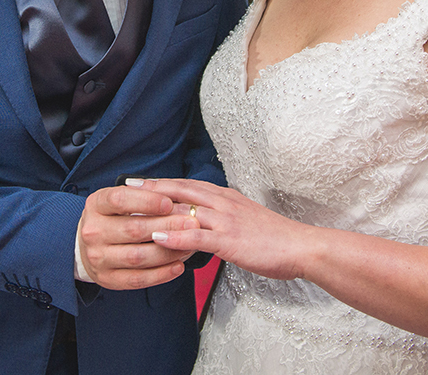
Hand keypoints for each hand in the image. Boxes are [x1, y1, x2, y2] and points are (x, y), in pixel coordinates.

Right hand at [77, 184, 200, 289]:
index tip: (169, 202)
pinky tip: (178, 265)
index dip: (147, 201)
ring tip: (189, 244)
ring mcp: (98, 258)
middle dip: (166, 226)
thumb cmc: (111, 218)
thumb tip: (175, 198)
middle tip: (192, 222)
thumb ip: (142, 196)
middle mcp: (93, 232)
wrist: (87, 245)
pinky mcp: (108, 279)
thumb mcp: (118, 200)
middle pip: (133, 229)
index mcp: (95, 205)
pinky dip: (161, 274)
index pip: (119, 200)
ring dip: (168, 251)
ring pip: (138, 256)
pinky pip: (138, 279)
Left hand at [134, 178, 310, 282]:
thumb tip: (206, 218)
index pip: (188, 184)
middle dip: (153, 188)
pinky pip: (198, 237)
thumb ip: (224, 216)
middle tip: (127, 186)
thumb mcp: (245, 218)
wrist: (301, 246)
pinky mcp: (230, 241)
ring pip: (185, 210)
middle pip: (181, 190)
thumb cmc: (275, 237)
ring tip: (132, 213)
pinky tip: (158, 239)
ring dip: (157, 211)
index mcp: (226, 197)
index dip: (163, 182)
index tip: (141, 181)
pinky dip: (176, 237)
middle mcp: (223, 203)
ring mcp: (226, 221)